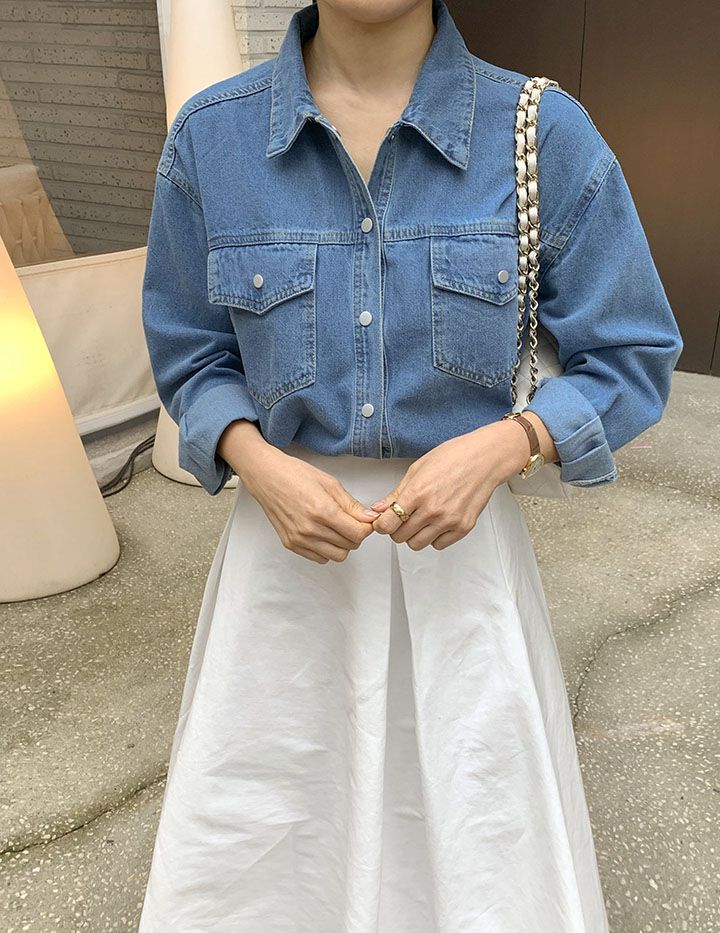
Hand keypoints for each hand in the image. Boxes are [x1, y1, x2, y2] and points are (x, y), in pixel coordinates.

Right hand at [235, 442, 380, 563]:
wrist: (267, 477)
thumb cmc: (294, 475)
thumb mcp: (330, 484)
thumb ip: (351, 505)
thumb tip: (369, 518)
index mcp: (322, 511)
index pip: (358, 534)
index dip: (366, 527)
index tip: (366, 521)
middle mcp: (310, 529)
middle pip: (350, 546)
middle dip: (356, 534)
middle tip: (352, 521)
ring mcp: (299, 539)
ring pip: (337, 556)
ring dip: (343, 544)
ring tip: (338, 528)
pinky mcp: (291, 544)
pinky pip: (320, 558)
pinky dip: (327, 549)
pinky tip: (324, 534)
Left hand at [368, 421, 530, 549]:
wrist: (485, 459)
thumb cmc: (454, 457)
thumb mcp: (417, 469)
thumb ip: (396, 493)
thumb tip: (378, 509)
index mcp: (418, 493)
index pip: (387, 524)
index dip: (381, 524)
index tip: (383, 521)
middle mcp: (433, 510)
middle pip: (400, 537)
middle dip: (397, 529)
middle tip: (403, 517)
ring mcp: (449, 521)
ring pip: (417, 544)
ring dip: (414, 535)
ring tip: (421, 519)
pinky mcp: (463, 528)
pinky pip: (438, 545)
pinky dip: (434, 537)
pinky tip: (437, 522)